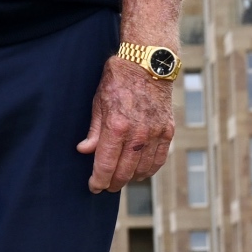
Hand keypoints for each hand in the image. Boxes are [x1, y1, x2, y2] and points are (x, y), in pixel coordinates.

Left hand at [78, 53, 174, 192]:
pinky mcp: (167, 130)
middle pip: (124, 171)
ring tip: (121, 179)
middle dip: (113, 183)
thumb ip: (94, 131)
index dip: (99, 180)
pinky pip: (159, 159)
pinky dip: (149, 169)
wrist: (147, 64)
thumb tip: (84, 151)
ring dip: (131, 178)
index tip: (94, 187)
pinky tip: (140, 171)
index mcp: (116, 126)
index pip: (106, 165)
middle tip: (105, 186)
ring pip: (143, 169)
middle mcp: (138, 133)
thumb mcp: (98, 103)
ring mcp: (155, 133)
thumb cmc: (118, 81)